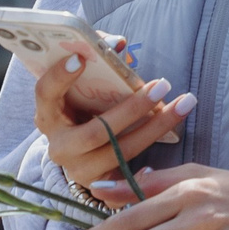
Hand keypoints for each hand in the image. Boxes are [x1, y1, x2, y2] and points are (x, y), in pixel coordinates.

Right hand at [33, 54, 194, 187]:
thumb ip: (97, 58)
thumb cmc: (85, 108)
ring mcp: (79, 170)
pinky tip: (163, 157)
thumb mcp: (84, 86)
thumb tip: (118, 42)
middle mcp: (59, 146)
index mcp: (48, 115)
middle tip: (162, 85)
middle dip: (133, 108)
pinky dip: (144, 173)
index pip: (45, 94)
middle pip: (96, 131)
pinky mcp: (100, 186)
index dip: (59, 77)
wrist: (84, 154)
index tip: (80, 58)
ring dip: (155, 128)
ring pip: (119, 151)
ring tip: (183, 104)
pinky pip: (125, 182)